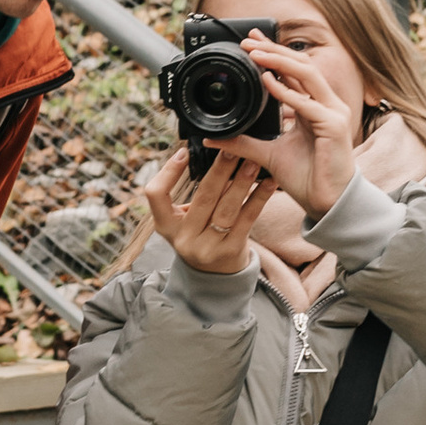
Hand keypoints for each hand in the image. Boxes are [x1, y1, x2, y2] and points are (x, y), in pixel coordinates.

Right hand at [142, 145, 272, 274]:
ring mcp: (207, 248)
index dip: (168, 172)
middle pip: (202, 198)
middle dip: (219, 170)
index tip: (185, 151)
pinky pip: (247, 219)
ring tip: (253, 162)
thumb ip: (192, 195)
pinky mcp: (231, 251)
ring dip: (242, 182)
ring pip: (226, 208)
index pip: (155, 194)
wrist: (215, 276)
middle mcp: (183, 238)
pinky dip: (259, 198)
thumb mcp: (184, 220)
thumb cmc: (200, 235)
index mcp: (166, 225)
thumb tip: (214, 155)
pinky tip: (269, 183)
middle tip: (232, 149)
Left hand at [210, 36, 360, 219]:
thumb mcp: (267, 155)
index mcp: (315, 107)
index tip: (252, 41)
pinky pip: (307, 103)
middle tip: (248, 40)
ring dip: (279, 61)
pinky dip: (286, 91)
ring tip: (255, 53)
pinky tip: (267, 81)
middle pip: (302, 65)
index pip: (295, 71)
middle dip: (275, 50)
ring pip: (307, 75)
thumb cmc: (306, 178)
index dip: (275, 53)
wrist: (327, 203)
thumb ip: (243, 143)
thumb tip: (215, 137)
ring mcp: (333, 113)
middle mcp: (327, 105)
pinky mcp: (334, 126)